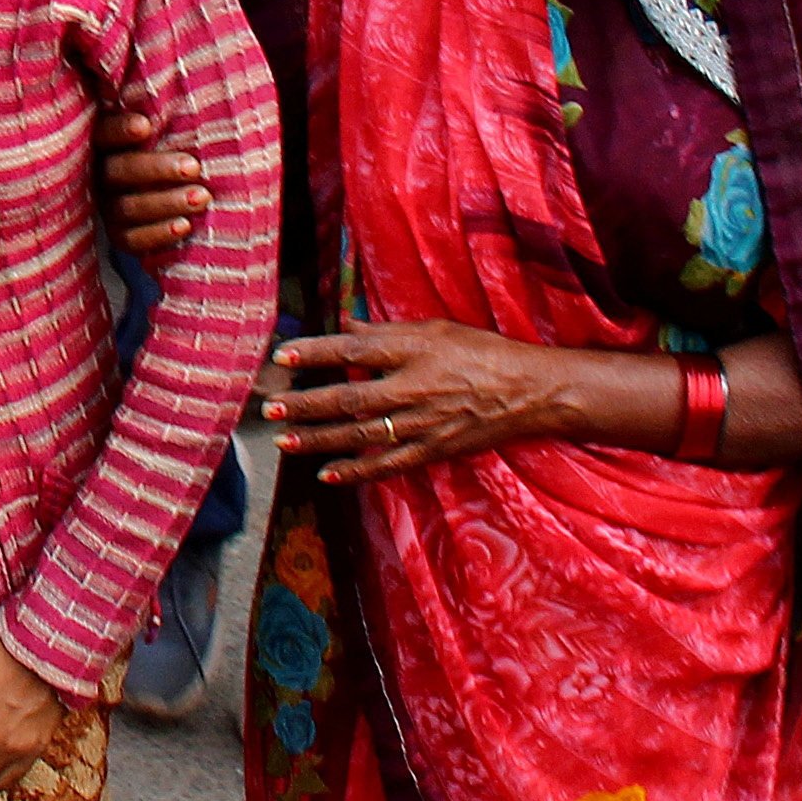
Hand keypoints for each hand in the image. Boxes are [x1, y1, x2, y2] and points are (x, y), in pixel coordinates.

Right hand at [97, 106, 209, 257]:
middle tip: (193, 166)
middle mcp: (101, 175)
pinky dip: (159, 234)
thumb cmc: (181, 147)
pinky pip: (132, 240)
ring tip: (202, 197)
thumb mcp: (173, 128)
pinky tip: (185, 225)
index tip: (146, 126)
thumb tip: (209, 75)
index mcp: (108, 143)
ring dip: (166, 202)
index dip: (120, 131)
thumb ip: (174, 114)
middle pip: (117, 172)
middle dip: (155, 169)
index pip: (103, 133)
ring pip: (127, 208)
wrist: (187, 192)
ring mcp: (108, 207)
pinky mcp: (121, 236)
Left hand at [266, 318, 570, 486]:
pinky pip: (387, 466)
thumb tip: (346, 325)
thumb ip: (387, 332)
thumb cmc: (483, 352)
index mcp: (412, 352)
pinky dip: (356, 472)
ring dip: (318, 439)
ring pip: (360, 436)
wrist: (531, 391)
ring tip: (284, 439)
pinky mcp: (432, 451)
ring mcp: (421, 425)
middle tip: (271, 405)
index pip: (353, 349)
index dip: (315, 352)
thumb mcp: (436, 329)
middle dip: (306, 403)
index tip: (283, 355)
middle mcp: (412, 389)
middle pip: (348, 398)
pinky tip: (327, 475)